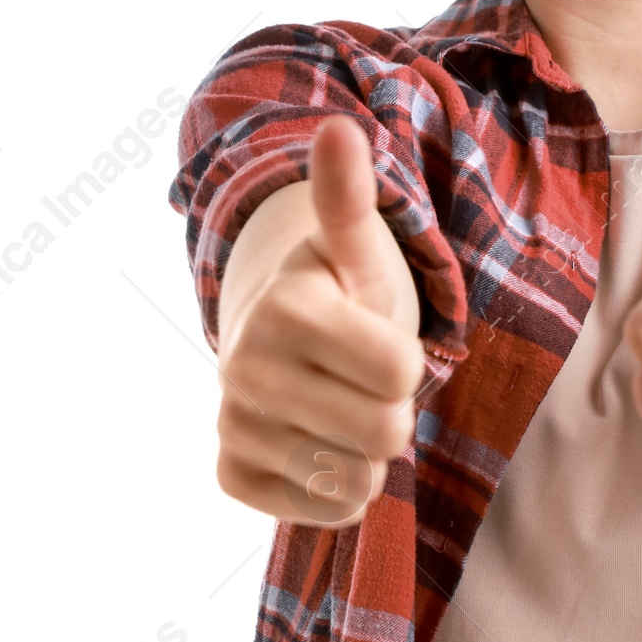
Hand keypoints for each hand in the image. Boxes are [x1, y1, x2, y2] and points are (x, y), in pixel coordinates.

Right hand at [214, 115, 425, 526]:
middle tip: (363, 380)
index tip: (379, 340)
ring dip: (368, 451)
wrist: (283, 339)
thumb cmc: (341, 292)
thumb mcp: (357, 247)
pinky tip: (318, 442)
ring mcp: (233, 426)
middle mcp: (244, 368)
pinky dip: (338, 488)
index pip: (403, 373)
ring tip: (342, 407)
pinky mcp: (232, 475)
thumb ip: (350, 198)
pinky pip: (326, 512)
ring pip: (358, 479)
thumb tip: (339, 129)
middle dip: (393, 410)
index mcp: (285, 309)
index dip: (409, 361)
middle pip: (387, 433)